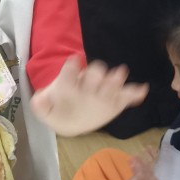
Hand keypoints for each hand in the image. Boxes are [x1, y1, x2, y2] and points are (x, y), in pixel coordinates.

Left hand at [30, 57, 148, 135]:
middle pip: (94, 74)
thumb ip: (40, 105)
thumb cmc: (57, 109)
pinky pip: (127, 96)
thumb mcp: (45, 110)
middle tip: (99, 75)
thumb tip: (38, 100)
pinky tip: (141, 90)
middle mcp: (87, 83)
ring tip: (120, 75)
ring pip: (110, 82)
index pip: (70, 72)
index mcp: (69, 83)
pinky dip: (134, 93)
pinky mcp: (115, 100)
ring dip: (114, 79)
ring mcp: (102, 90)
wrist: (70, 118)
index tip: (73, 62)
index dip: (71, 68)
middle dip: (96, 74)